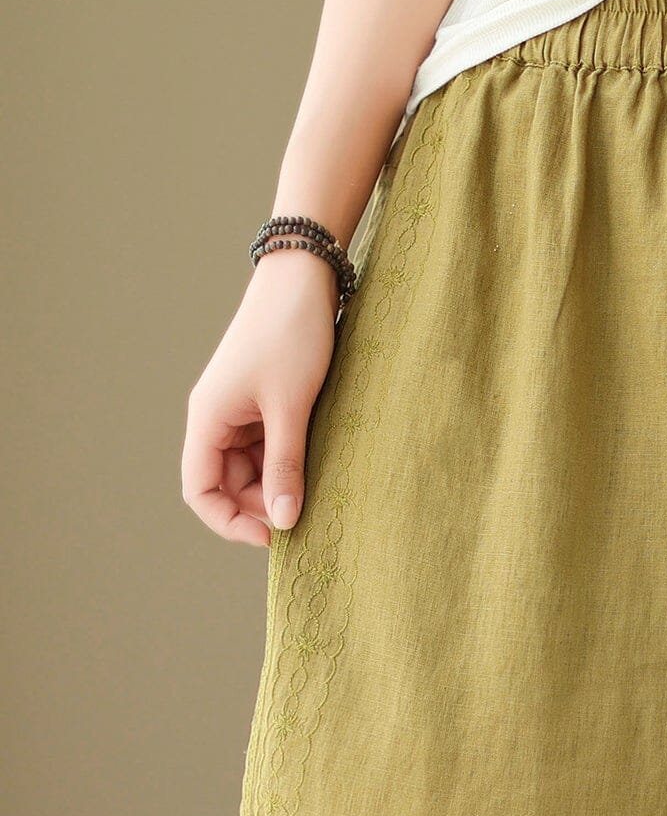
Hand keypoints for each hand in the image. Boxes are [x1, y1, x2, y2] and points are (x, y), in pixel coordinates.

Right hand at [182, 250, 339, 546]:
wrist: (305, 278)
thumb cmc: (292, 336)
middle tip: (306, 514)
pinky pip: (268, 442)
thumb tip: (284, 520)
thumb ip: (287, 465)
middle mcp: (216, 416)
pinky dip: (289, 458)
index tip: (272, 537)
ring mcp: (240, 407)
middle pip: (227, 481)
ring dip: (277, 481)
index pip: (200, 490)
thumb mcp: (292, 408)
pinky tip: (318, 463)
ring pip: (251, 464)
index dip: (229, 521)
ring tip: (317, 489)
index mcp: (208, 419)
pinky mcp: (263, 397)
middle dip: (261, 503)